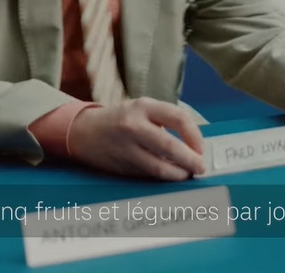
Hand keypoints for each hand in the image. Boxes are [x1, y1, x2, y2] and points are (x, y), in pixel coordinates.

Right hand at [67, 97, 205, 180]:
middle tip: (201, 168)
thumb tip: (196, 145)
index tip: (201, 148)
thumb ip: (166, 121)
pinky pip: (149, 175)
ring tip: (186, 174)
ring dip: (178, 174)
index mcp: (143, 106)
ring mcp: (126, 148)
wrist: (83, 131)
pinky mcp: (122, 166)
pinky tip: (168, 175)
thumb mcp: (142, 109)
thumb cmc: (120, 119)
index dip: (195, 136)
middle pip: (171, 147)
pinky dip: (162, 178)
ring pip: (160, 168)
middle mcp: (134, 126)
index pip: (179, 118)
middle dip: (191, 161)